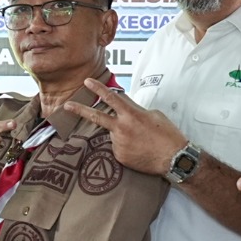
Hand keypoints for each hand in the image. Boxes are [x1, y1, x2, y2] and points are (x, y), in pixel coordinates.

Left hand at [60, 80, 187, 175]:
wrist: (173, 158)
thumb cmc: (167, 135)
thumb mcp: (154, 115)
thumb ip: (136, 111)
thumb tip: (126, 111)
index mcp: (131, 114)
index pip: (110, 97)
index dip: (97, 88)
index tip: (87, 82)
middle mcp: (121, 128)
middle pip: (96, 116)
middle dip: (80, 110)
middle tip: (66, 106)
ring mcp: (118, 143)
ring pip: (114, 135)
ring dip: (122, 136)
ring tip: (141, 142)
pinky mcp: (119, 156)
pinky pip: (118, 148)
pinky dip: (126, 148)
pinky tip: (139, 150)